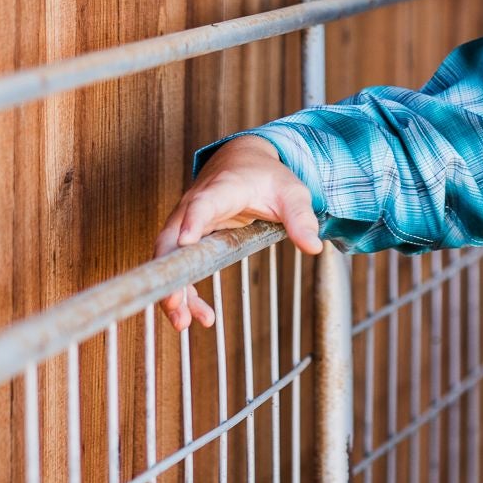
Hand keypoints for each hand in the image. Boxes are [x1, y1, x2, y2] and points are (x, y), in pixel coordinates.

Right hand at [154, 135, 323, 332]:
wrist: (242, 161)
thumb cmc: (266, 176)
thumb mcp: (291, 192)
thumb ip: (301, 218)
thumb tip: (314, 248)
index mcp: (222, 189)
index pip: (203, 204)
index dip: (193, 222)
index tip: (185, 241)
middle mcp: (194, 205)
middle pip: (172, 238)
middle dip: (170, 271)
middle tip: (174, 303)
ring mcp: (186, 222)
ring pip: (169, 257)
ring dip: (173, 289)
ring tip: (182, 322)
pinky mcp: (186, 238)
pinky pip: (178, 265)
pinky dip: (184, 289)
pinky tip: (196, 314)